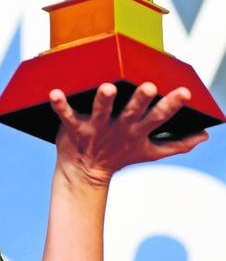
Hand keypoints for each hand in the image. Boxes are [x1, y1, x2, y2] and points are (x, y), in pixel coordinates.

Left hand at [50, 82, 208, 186]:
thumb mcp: (150, 151)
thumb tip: (205, 136)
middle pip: (132, 113)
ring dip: (104, 100)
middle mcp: (118, 127)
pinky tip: (55, 93)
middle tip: (149, 87)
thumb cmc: (118, 155)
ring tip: (107, 87)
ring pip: (101, 112)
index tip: (184, 93)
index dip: (172, 105)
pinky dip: (60, 105)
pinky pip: (66, 115)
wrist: (84, 173)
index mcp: (137, 131)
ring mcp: (96, 128)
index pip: (159, 117)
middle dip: (141, 100)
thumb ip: (177, 144)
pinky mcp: (74, 128)